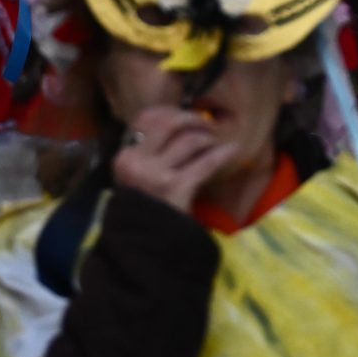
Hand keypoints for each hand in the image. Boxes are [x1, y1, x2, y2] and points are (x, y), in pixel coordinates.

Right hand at [111, 106, 237, 213]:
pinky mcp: (174, 188)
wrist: (145, 246)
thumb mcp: (137, 177)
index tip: (187, 114)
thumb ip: (150, 152)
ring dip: (208, 138)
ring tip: (216, 143)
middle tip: (208, 124)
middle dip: (192, 118)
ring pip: (188, 140)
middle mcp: (135, 161)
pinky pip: (205, 162)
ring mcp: (154, 175)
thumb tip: (178, 120)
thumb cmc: (146, 209)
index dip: (172, 111)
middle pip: (168, 122)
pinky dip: (222, 154)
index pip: (146, 117)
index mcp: (124, 156)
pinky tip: (233, 150)